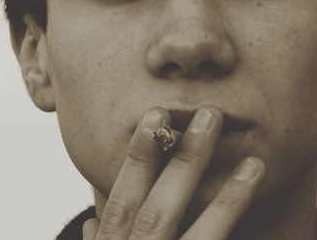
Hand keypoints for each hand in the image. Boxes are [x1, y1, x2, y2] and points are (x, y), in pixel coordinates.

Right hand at [83, 106, 265, 239]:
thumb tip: (91, 221)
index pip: (121, 199)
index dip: (138, 156)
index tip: (155, 116)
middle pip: (157, 207)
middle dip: (183, 161)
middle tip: (209, 117)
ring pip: (193, 231)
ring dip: (225, 196)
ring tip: (252, 162)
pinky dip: (231, 218)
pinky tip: (253, 188)